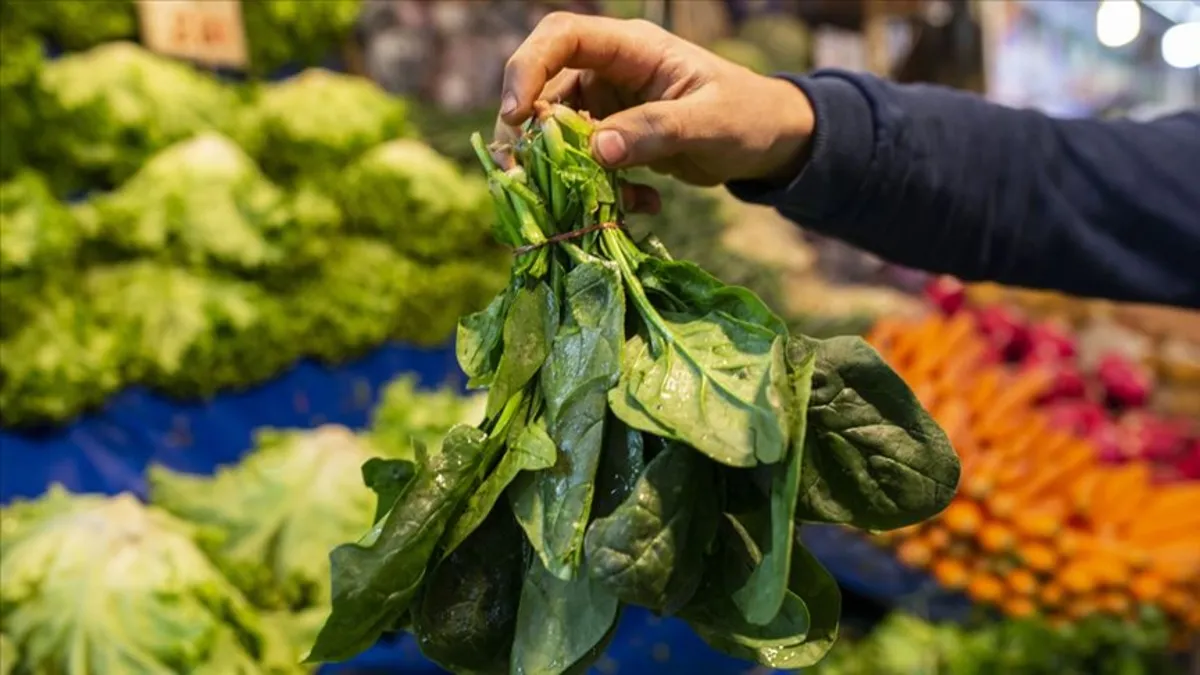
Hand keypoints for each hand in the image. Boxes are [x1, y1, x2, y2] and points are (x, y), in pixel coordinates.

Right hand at [497, 12, 815, 211]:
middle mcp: (610, 71)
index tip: (515, 115)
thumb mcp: (708, 124)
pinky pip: (584, 164)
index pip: (561, 38)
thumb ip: (655, 132)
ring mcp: (608, 105)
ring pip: (557, 133)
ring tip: (591, 203)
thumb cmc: (748, 117)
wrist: (768, 143)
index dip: (527, 69)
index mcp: (631, 47)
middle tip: (525, 177)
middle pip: (543, 89)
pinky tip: (641, 206)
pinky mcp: (614, 139)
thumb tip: (597, 150)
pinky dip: (600, 190)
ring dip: (565, 172)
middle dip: (532, 135)